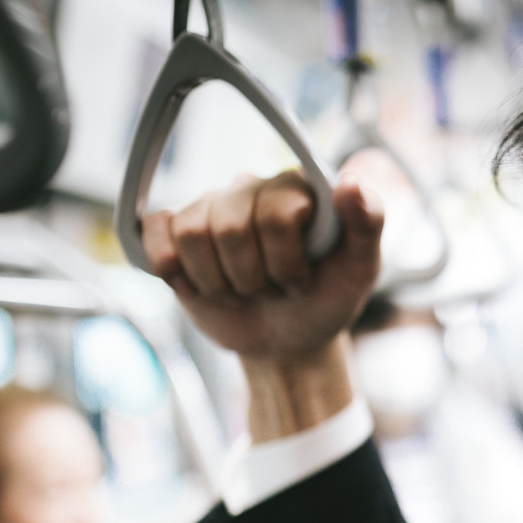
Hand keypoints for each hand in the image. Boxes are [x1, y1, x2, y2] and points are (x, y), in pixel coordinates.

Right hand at [142, 170, 383, 367]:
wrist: (287, 340)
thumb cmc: (325, 299)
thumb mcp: (359, 271)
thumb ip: (368, 223)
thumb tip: (350, 182)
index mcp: (296, 187)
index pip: (275, 215)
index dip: (285, 263)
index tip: (303, 281)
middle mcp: (251, 187)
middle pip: (229, 227)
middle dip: (253, 278)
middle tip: (271, 289)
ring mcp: (210, 206)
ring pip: (192, 234)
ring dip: (218, 282)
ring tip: (242, 288)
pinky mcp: (175, 229)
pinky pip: (154, 231)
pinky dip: (171, 267)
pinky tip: (198, 284)